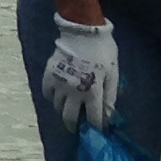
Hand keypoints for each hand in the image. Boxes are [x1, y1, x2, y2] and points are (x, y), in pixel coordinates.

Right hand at [42, 14, 117, 133]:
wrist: (83, 30)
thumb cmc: (103, 51)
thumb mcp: (113, 73)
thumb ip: (111, 95)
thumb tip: (109, 114)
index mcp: (92, 92)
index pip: (93, 118)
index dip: (96, 127)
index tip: (97, 130)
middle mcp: (74, 92)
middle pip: (70, 117)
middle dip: (75, 126)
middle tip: (78, 128)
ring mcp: (59, 84)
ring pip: (57, 107)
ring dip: (63, 111)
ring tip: (69, 110)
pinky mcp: (49, 75)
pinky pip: (47, 93)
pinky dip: (52, 98)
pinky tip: (58, 96)